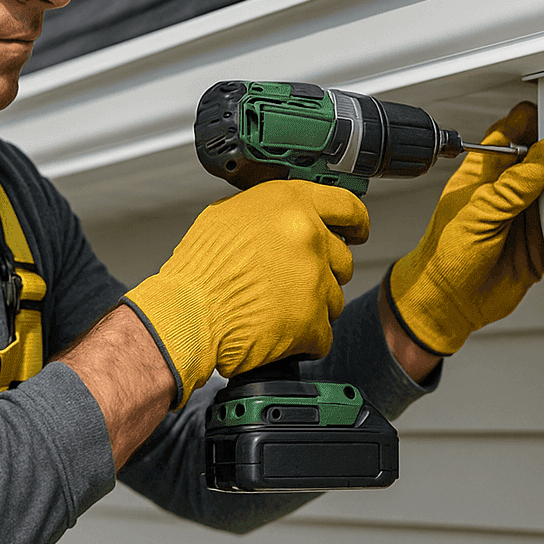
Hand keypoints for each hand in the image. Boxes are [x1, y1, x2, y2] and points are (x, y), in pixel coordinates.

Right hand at [123, 179, 368, 406]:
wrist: (187, 314)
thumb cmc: (198, 270)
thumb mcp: (228, 215)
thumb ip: (268, 212)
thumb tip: (283, 217)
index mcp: (290, 204)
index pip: (347, 205)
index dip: (355, 221)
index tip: (356, 231)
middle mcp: (308, 235)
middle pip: (342, 258)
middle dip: (321, 272)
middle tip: (291, 282)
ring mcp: (314, 279)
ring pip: (333, 298)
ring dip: (311, 306)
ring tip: (275, 309)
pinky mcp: (312, 320)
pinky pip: (323, 333)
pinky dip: (304, 339)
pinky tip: (278, 332)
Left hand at [387, 102, 543, 355]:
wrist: (449, 304)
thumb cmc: (445, 256)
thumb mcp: (478, 214)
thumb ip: (513, 186)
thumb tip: (543, 154)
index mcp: (486, 173)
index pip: (512, 132)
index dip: (533, 120)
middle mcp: (509, 191)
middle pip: (543, 157)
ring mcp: (526, 216)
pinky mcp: (541, 243)